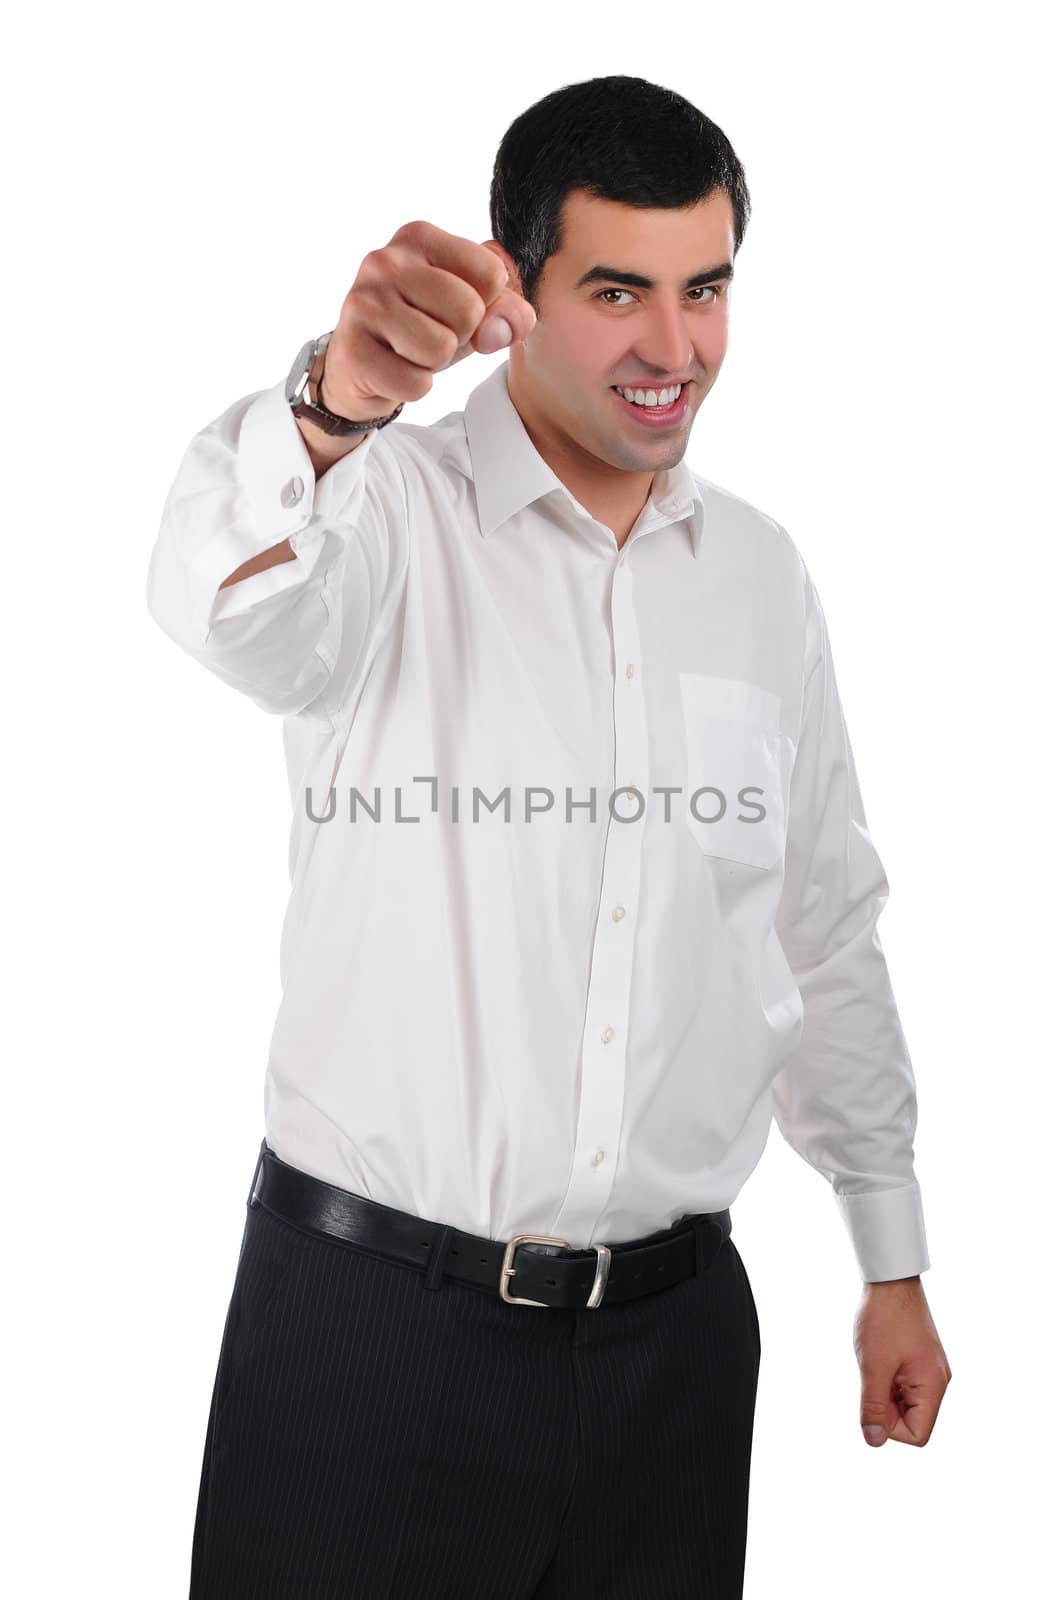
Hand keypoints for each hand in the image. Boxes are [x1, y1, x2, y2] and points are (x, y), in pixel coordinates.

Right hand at [321, 220, 537, 421]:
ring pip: (441, 348)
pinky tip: (393, 369)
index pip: (491, 274)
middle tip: (429, 335)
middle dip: (459, 336)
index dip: (484, 306)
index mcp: (419, 237)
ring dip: (434, 363)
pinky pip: (416, 383)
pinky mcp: (352, 350)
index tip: (452, 311)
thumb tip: (508, 325)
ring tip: (410, 352)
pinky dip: (414, 386)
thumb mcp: (472, 311)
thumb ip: (507, 308)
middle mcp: (385, 261)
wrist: (359, 368)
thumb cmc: (420, 327)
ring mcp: (363, 303)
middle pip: (469, 311)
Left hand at [853, 1276, 951, 1446]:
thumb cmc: (885, 1318)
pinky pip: (903, 1386)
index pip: (917, 1435)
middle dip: (886, 1408)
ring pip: (904, 1404)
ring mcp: (929, 1372)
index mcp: (933, 1386)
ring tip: (877, 1364)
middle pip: (912, 1421)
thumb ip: (874, 1406)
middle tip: (873, 1377)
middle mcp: (937, 1382)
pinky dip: (888, 1381)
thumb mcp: (873, 1366)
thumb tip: (875, 1440)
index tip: (875, 1397)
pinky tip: (880, 1359)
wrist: (891, 1280)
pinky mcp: (920, 1362)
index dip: (890, 1427)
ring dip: (885, 1393)